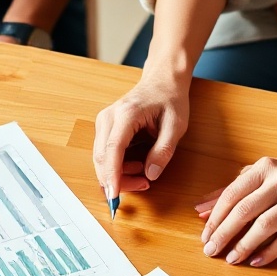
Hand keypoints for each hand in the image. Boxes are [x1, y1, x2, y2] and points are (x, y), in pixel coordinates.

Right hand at [93, 68, 191, 201]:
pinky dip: (116, 166)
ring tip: (143, 175)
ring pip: (100, 157)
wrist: (162, 80)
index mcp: (127, 114)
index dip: (112, 175)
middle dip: (117, 179)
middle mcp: (109, 117)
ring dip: (117, 174)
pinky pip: (104, 153)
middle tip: (143, 186)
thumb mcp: (177, 125)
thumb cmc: (170, 99)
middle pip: (102, 157)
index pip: (113, 149)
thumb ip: (164, 150)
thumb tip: (150, 174)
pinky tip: (135, 166)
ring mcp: (104, 121)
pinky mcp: (105, 127)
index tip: (114, 195)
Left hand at [195, 124, 276, 266]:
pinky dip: (270, 251)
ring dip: (244, 245)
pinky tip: (257, 260)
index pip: (231, 194)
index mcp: (263, 168)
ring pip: (264, 225)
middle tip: (211, 250)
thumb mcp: (267, 173)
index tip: (204, 234)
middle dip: (223, 234)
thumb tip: (203, 208)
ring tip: (231, 259)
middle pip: (243, 211)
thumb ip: (236, 188)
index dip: (215, 217)